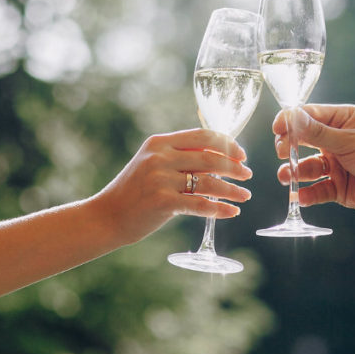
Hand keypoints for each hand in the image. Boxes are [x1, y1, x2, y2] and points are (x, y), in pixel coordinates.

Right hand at [96, 128, 252, 244]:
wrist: (106, 217)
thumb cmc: (134, 192)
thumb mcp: (152, 164)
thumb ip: (180, 158)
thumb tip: (218, 159)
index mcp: (159, 142)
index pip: (203, 136)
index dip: (227, 144)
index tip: (241, 155)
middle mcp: (160, 157)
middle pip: (210, 158)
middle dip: (234, 167)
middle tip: (248, 175)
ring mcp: (160, 179)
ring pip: (209, 182)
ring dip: (232, 190)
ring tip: (245, 196)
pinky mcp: (162, 202)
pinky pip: (200, 204)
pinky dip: (220, 209)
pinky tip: (232, 212)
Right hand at [273, 104, 354, 219]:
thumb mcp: (350, 141)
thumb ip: (317, 133)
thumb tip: (291, 116)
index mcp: (342, 120)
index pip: (308, 116)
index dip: (290, 121)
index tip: (277, 129)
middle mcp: (336, 141)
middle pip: (302, 142)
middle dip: (288, 148)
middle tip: (281, 154)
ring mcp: (337, 165)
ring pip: (307, 168)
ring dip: (294, 172)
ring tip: (287, 177)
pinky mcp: (339, 188)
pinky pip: (317, 190)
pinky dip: (307, 194)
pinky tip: (301, 197)